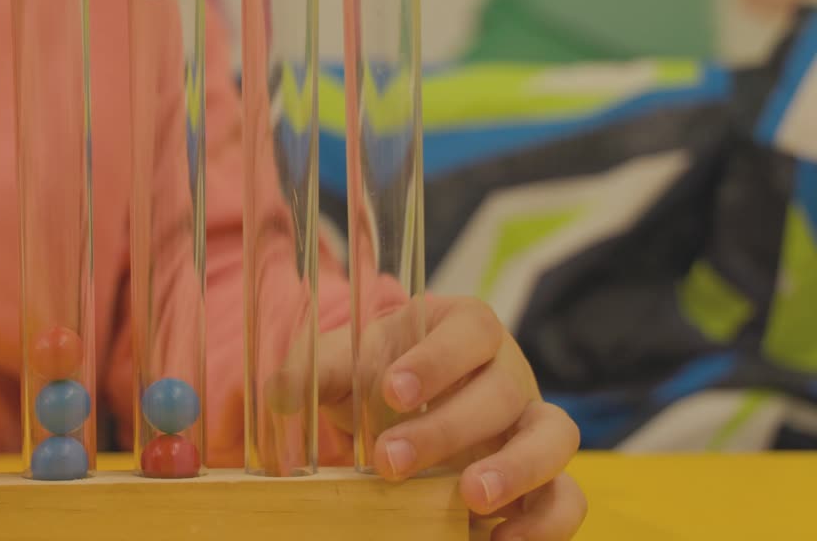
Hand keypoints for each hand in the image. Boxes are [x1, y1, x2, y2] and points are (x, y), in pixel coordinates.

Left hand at [317, 295, 585, 540]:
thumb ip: (314, 371)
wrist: (400, 409)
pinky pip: (569, 497)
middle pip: (504, 388)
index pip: (470, 329)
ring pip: (556, 435)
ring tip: (470, 499)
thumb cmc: (378, 375)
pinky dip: (545, 523)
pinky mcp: (545, 479)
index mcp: (464, 329)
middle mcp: (509, 372)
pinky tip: (495, 540)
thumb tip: (277, 394)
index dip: (436, 359)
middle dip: (448, 428)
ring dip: (518, 468)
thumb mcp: (344, 364)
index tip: (390, 391)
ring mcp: (533, 424)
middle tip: (390, 462)